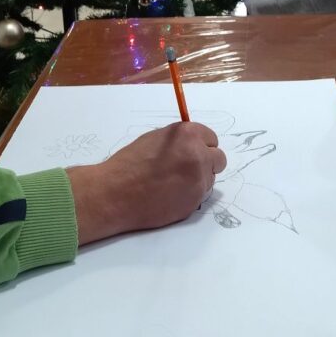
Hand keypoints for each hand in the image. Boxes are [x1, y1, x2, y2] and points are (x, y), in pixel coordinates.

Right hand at [66, 121, 225, 244]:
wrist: (117, 193)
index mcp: (188, 135)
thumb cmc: (130, 163)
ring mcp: (199, 180)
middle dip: (207, 162)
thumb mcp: (156, 139)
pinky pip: (200, 195)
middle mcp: (199, 155)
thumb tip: (194, 145)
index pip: (211, 138)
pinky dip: (190, 195)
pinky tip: (170, 195)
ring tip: (173, 183)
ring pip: (210, 179)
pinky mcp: (195, 201)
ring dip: (198, 180)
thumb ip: (180, 140)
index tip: (193, 151)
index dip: (201, 145)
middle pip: (219, 159)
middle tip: (188, 168)